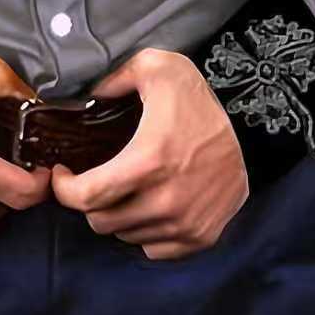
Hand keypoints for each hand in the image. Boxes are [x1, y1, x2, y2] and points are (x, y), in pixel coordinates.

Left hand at [51, 49, 247, 260]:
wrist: (252, 127)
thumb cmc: (195, 99)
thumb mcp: (155, 66)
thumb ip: (112, 75)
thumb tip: (81, 93)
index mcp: (149, 161)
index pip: (87, 196)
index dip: (64, 189)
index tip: (62, 173)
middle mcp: (167, 200)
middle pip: (102, 222)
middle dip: (91, 200)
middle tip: (97, 178)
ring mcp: (186, 223)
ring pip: (126, 236)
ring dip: (118, 215)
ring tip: (126, 187)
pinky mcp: (201, 236)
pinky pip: (153, 247)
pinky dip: (144, 230)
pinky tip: (148, 203)